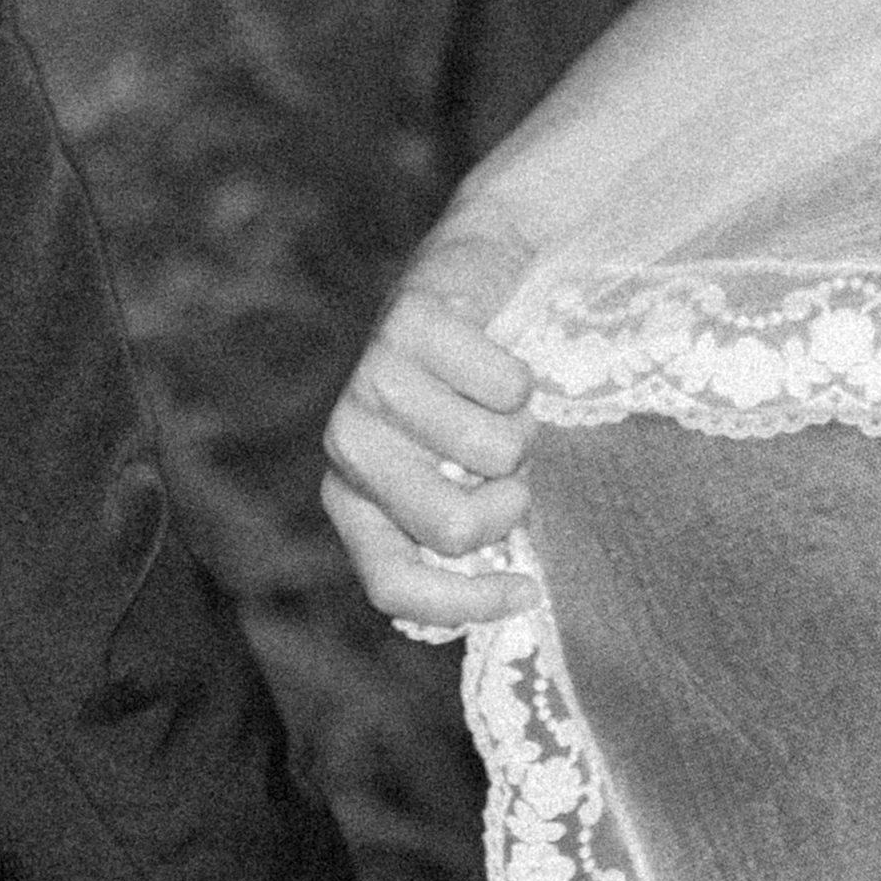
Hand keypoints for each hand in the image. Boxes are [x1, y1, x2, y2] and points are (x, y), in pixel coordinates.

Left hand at [321, 211, 545, 634]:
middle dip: (512, 499)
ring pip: (496, 451)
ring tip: (502, 401)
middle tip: (515, 465)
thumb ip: (469, 529)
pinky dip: (524, 373)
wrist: (479, 271)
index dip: (468, 604)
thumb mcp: (464, 473)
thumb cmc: (475, 394)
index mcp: (355, 497)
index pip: (395, 582)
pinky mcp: (409, 326)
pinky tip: (498, 352)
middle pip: (456, 528)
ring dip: (523, 425)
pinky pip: (508, 384)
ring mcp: (372, 383)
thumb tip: (519, 609)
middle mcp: (349, 446)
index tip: (530, 592)